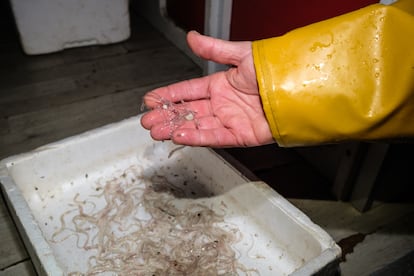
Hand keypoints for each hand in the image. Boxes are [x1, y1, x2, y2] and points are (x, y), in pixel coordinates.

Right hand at [140, 31, 272, 146]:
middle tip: (147, 121)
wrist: (296, 87)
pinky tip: (179, 135)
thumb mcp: (240, 54)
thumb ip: (214, 49)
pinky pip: (214, 137)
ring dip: (175, 128)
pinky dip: (196, 137)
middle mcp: (223, 104)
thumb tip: (191, 37)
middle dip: (166, 117)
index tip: (150, 100)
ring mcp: (230, 121)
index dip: (168, 95)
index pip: (187, 91)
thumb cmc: (273, 69)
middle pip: (188, 111)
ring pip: (196, 126)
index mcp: (221, 85)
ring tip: (156, 131)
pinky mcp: (241, 136)